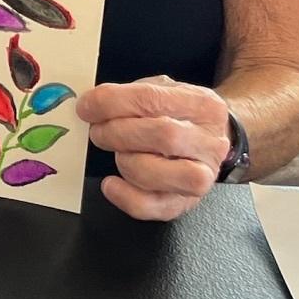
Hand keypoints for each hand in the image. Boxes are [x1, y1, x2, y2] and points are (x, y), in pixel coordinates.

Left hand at [77, 75, 229, 220]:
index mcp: (203, 106)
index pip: (152, 99)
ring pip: (156, 172)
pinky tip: (112, 183)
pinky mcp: (185, 203)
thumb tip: (93, 104)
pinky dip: (124, 196)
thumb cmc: (181, 116)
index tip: (86, 106)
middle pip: (161, 136)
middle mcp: (209, 143)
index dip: (112, 103)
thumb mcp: (164, 92)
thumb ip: (132, 94)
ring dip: (124, 161)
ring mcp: (202, 177)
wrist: (212, 142)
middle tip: (98, 131)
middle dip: (117, 133)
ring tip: (119, 152)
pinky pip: (151, 206)